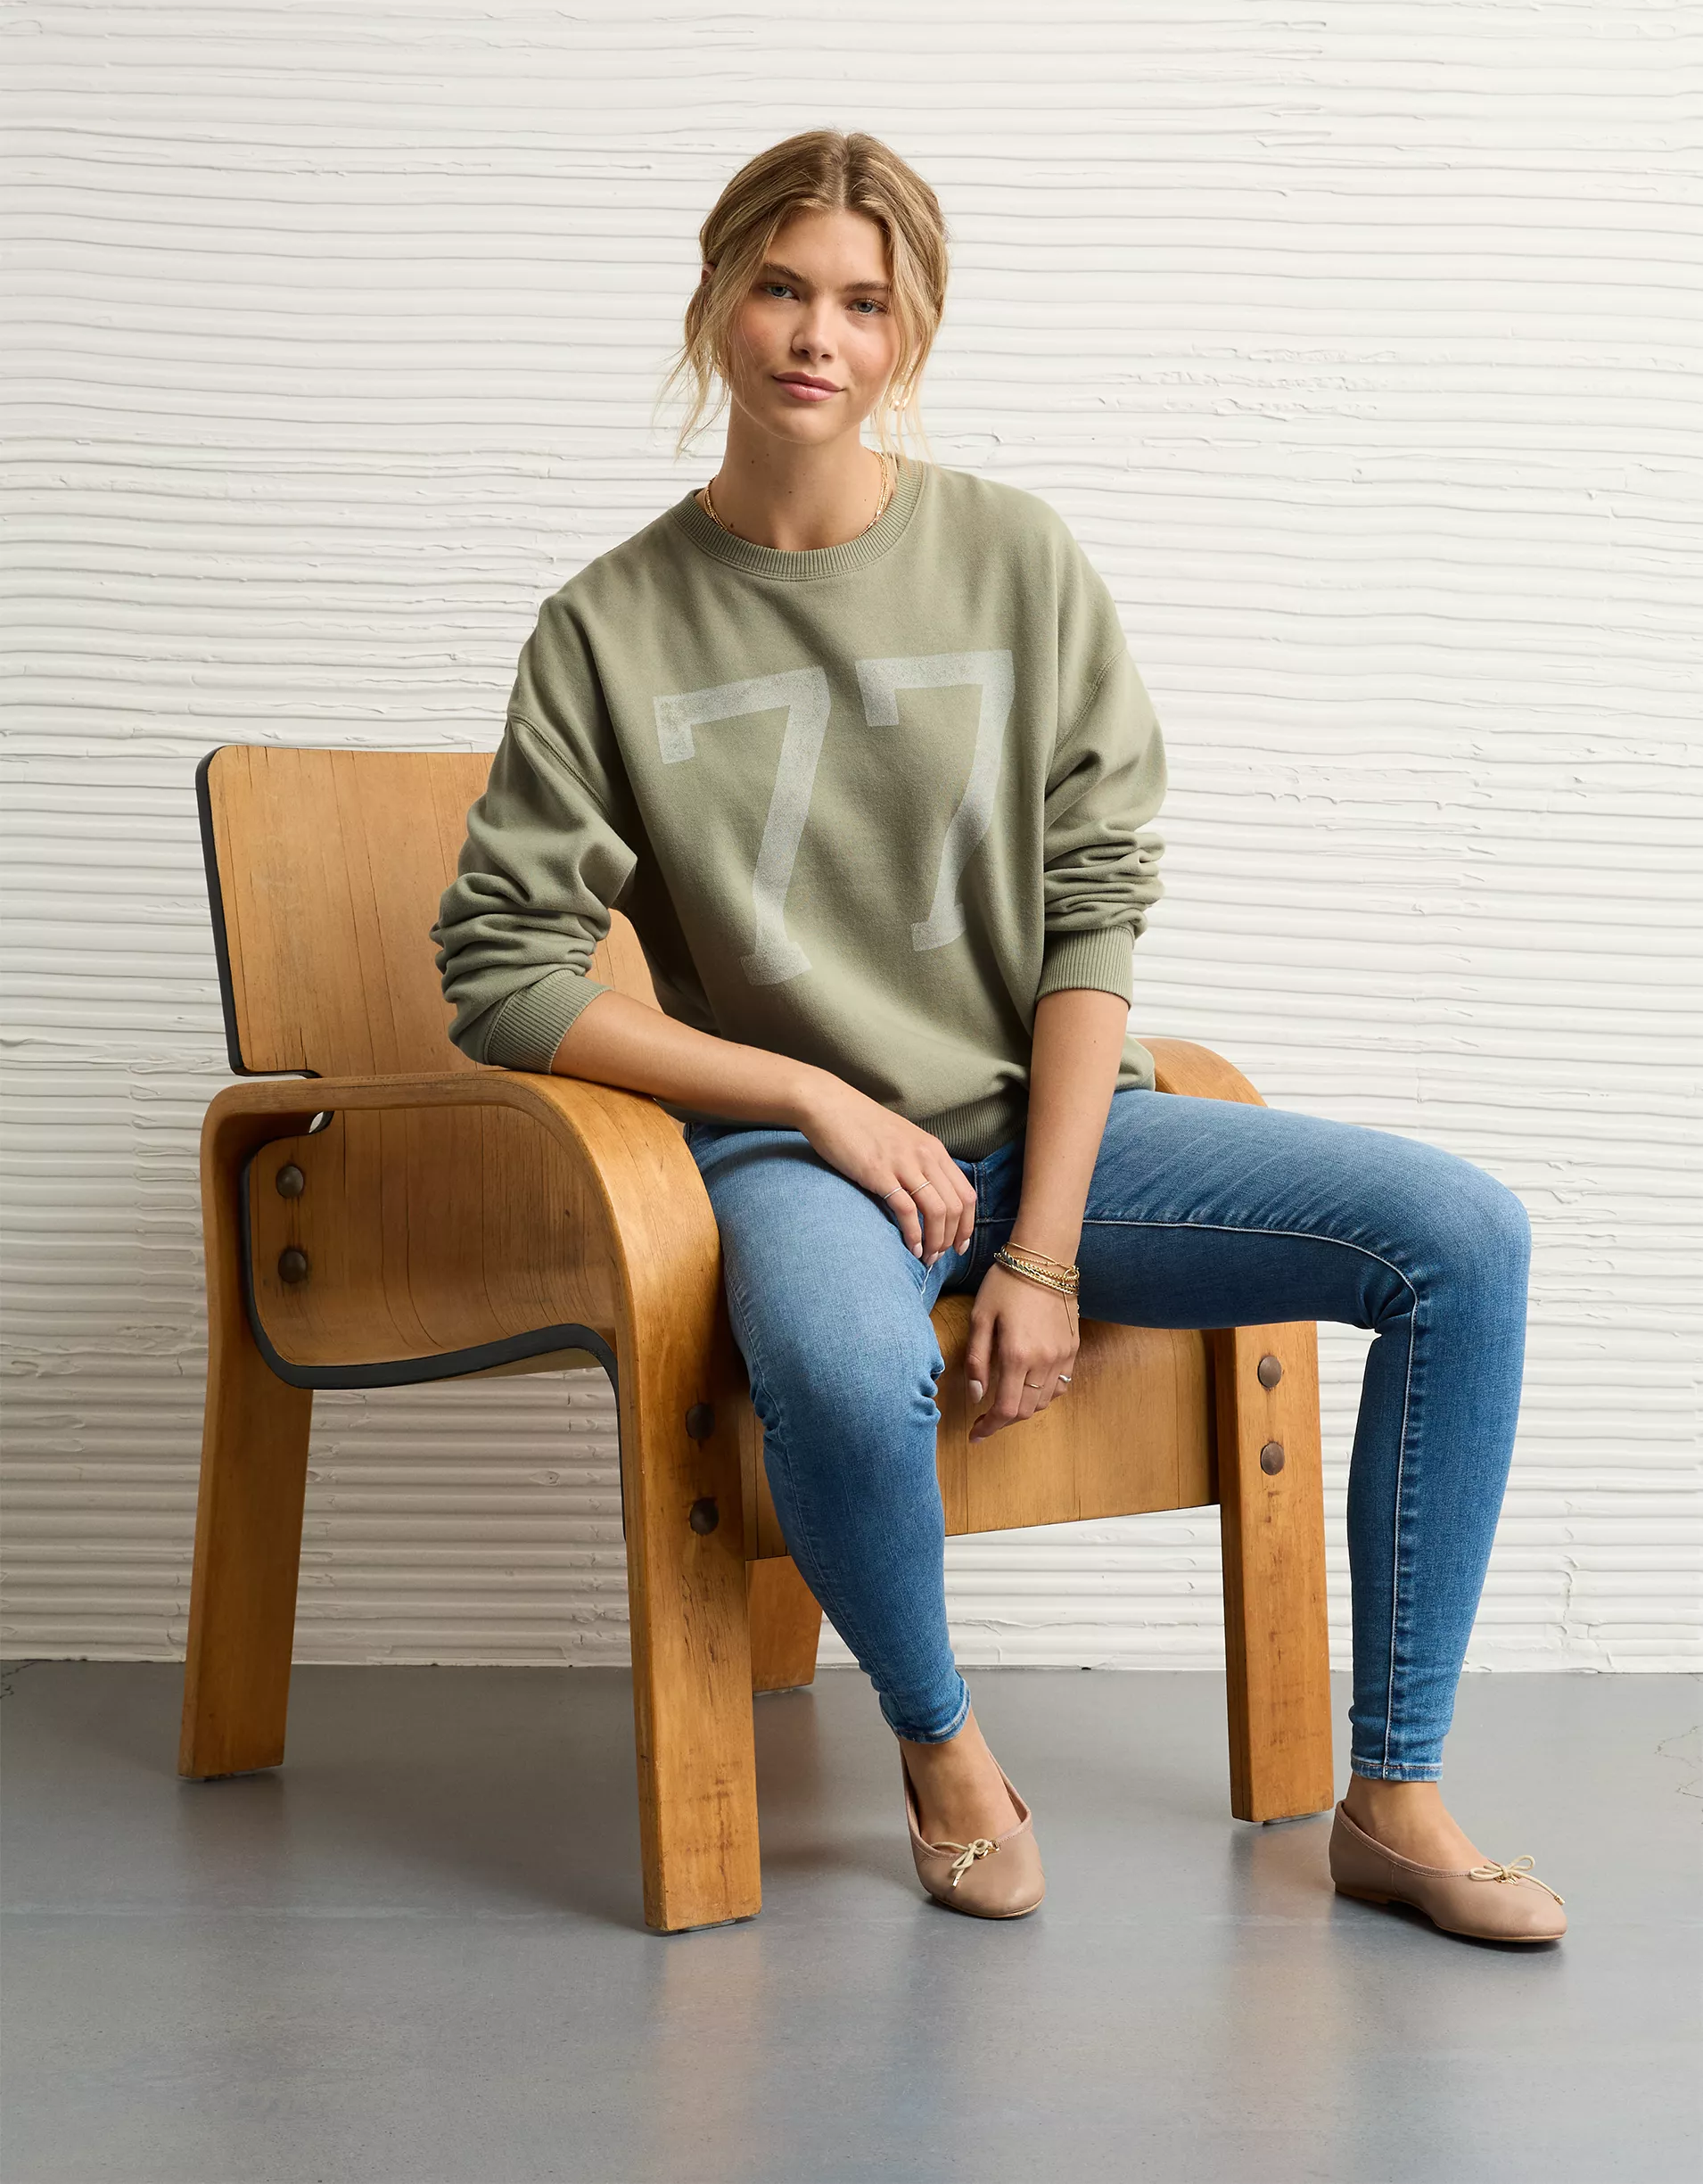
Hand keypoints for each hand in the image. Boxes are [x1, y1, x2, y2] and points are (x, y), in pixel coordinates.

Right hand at [792, 1074, 975, 1264]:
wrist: (830, 1105)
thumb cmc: (861, 1124)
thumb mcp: (902, 1139)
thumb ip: (918, 1162)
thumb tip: (927, 1193)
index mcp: (934, 1149)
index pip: (966, 1194)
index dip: (967, 1225)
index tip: (959, 1245)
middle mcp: (925, 1156)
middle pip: (956, 1207)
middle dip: (952, 1239)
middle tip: (940, 1257)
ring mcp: (903, 1164)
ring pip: (937, 1211)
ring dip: (936, 1241)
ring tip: (926, 1257)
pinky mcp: (880, 1174)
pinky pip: (907, 1210)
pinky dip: (913, 1234)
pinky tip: (910, 1247)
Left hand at [964, 1261, 1079, 1439]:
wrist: (1043, 1259)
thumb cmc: (1005, 1284)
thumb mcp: (980, 1319)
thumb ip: (977, 1361)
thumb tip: (977, 1397)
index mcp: (1016, 1355)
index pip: (1006, 1410)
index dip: (989, 1427)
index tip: (975, 1434)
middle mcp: (1044, 1361)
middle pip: (1026, 1411)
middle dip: (1004, 1420)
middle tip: (986, 1419)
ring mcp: (1062, 1355)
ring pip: (1045, 1401)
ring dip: (1024, 1408)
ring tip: (1006, 1400)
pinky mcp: (1073, 1347)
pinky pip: (1061, 1384)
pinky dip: (1044, 1394)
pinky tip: (1029, 1385)